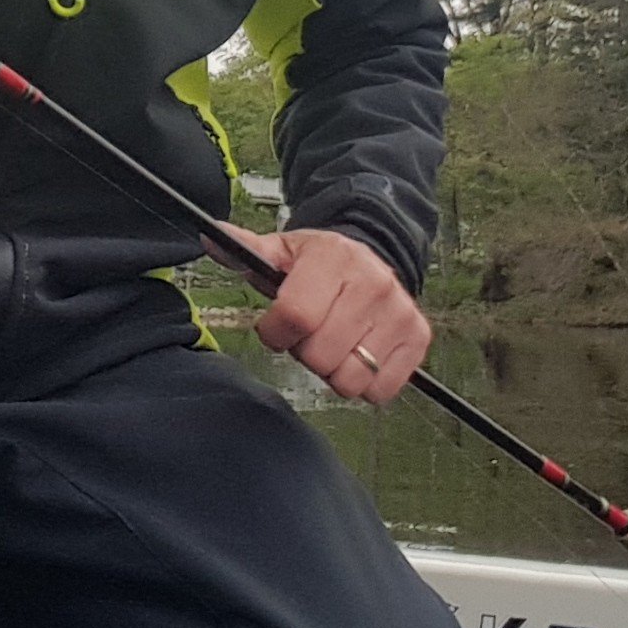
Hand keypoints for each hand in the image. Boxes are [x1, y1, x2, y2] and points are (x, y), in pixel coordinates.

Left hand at [217, 222, 430, 405]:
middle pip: (321, 355)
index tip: (277, 326)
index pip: (296, 316)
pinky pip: (381, 390)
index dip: (276, 332)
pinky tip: (358, 354)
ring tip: (335, 343)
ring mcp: (399, 312)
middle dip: (306, 352)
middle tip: (311, 333)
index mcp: (333, 257)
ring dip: (334, 370)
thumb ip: (245, 249)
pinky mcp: (418, 337)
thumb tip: (209, 237)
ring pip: (350, 379)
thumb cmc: (319, 264)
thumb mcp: (281, 251)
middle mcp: (373, 282)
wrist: (372, 259)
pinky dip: (365, 382)